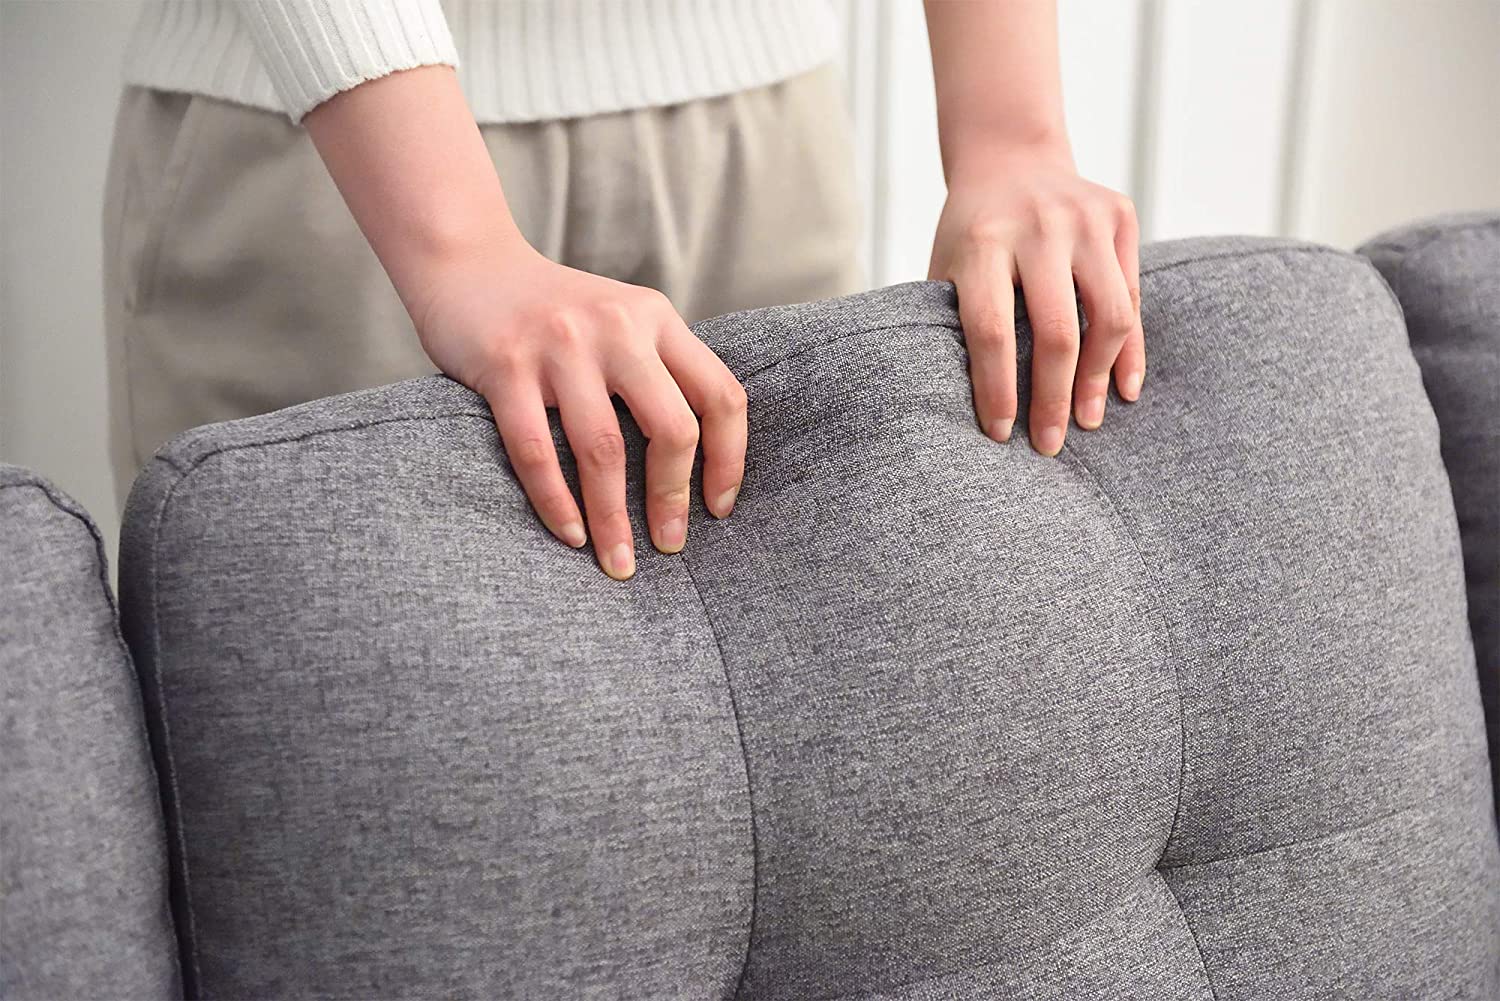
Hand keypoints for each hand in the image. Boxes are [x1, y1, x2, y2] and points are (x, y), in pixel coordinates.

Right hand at [414, 240, 746, 579]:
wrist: (466, 261)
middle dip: (672, 499)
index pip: (720, 395)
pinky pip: (537, 451)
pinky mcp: (505, 366)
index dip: (729, 459)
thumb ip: (656, 369)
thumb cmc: (551, 310)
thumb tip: (695, 465)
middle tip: (669, 546)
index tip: (718, 508)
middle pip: (672, 428)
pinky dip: (556, 503)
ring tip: (617, 562)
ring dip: (613, 518)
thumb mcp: (619, 320)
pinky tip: (570, 534)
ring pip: (603, 450)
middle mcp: (617, 328)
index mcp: (656, 318)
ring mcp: (560, 345)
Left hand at [927, 141, 1143, 455]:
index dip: (997, 388)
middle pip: (1056, 331)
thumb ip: (955, 321)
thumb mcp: (947, 267)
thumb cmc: (970, 232)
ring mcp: (1085, 218)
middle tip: (1048, 446)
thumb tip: (966, 408)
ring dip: (1098, 379)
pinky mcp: (1120, 215)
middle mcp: (1038, 227)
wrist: (1010, 156)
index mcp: (982, 242)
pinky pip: (1132, 296)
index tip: (999, 434)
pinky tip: (1122, 388)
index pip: (992, 330)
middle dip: (1053, 397)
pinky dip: (1129, 349)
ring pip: (1108, 316)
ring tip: (1086, 420)